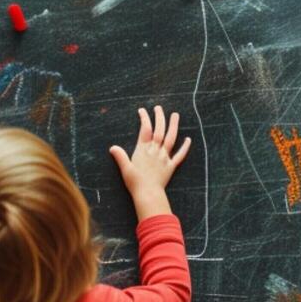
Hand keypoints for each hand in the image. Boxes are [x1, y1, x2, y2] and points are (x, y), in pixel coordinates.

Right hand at [109, 105, 189, 219]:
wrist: (148, 193)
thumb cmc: (135, 182)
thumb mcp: (125, 168)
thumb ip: (120, 156)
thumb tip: (112, 147)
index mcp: (143, 149)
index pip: (145, 129)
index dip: (144, 118)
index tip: (142, 110)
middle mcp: (155, 151)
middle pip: (159, 130)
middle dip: (159, 117)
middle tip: (159, 108)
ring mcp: (164, 157)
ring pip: (171, 138)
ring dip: (173, 126)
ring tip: (175, 115)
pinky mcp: (171, 166)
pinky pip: (180, 155)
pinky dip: (185, 147)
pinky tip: (188, 139)